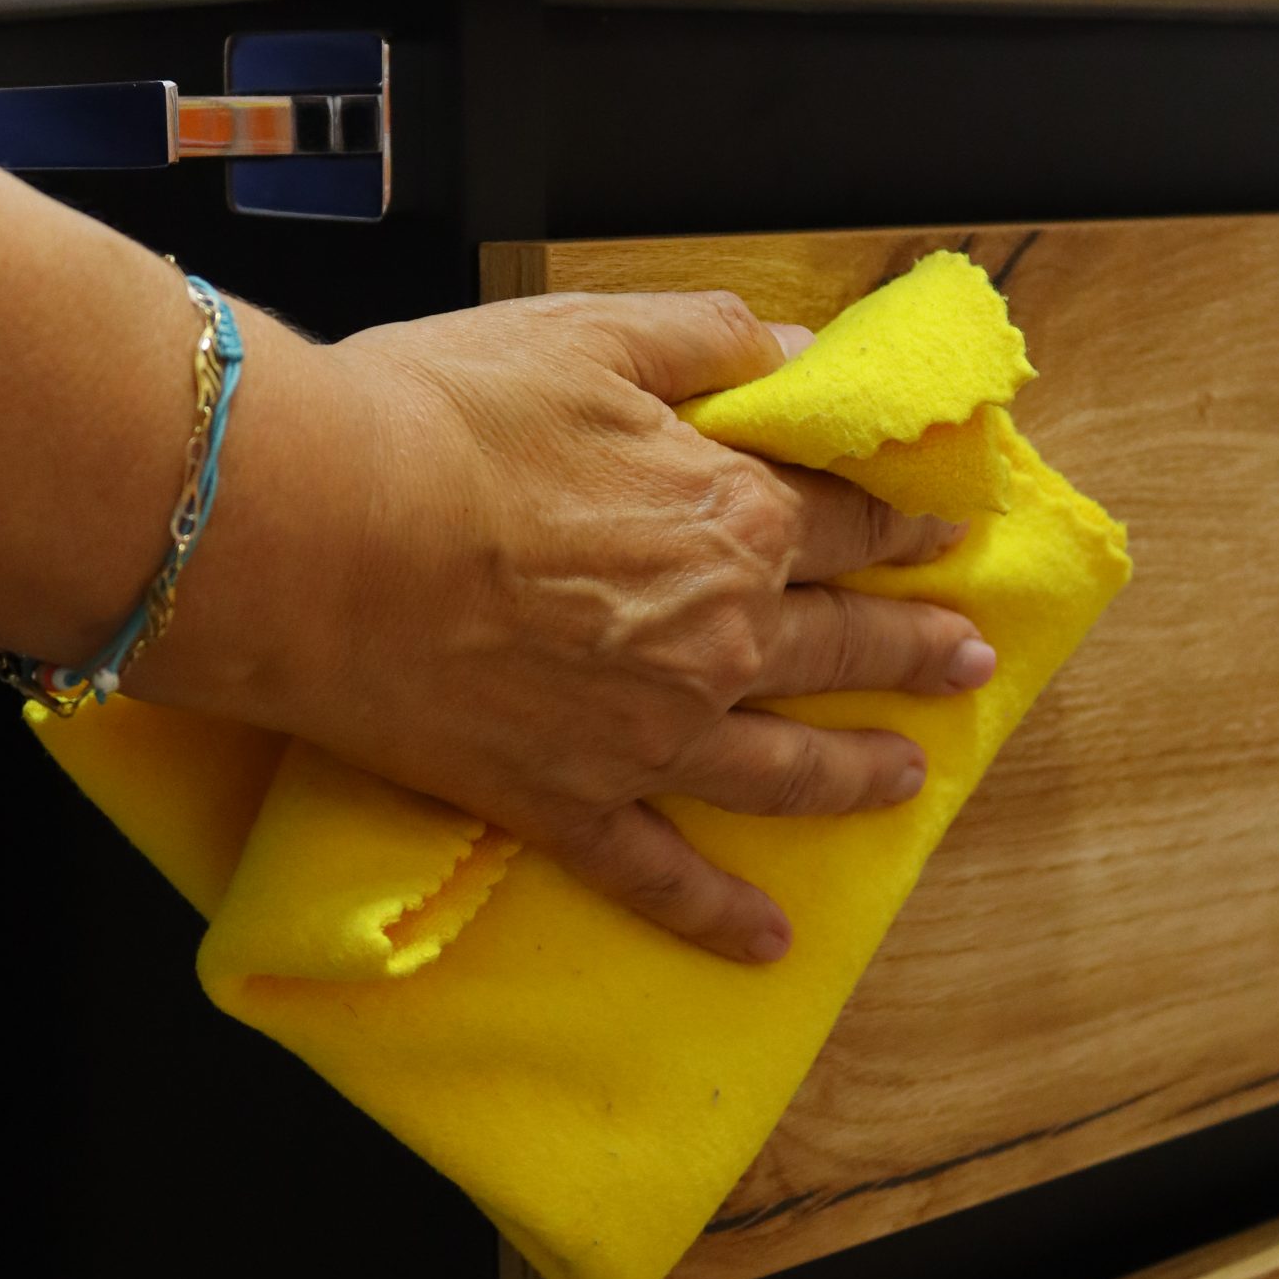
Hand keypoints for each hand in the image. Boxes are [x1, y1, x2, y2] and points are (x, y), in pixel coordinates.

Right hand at [139, 291, 992, 965]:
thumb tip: (798, 351)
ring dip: (854, 773)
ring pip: (784, 767)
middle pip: (840, 645)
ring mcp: (649, 737)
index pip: (844, 521)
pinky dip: (716, 916)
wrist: (313, 537)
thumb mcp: (589, 334)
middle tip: (966, 661)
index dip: (899, 526)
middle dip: (912, 650)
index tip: (937, 535)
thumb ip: (709, 341)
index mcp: (731, 516)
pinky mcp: (566, 806)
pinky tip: (765, 943)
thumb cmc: (438, 420)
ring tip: (903, 780)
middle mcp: (719, 639)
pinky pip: (660, 876)